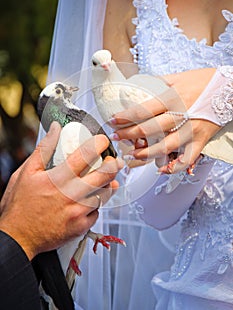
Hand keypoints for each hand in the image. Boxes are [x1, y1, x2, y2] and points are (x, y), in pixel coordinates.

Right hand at [0, 122, 122, 259]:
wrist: (17, 237)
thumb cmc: (19, 205)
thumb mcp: (26, 172)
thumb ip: (44, 149)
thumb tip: (56, 129)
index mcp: (56, 179)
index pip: (84, 156)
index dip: (98, 145)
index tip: (102, 141)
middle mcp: (70, 195)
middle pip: (103, 175)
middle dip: (113, 164)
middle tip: (114, 161)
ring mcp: (77, 213)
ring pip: (105, 194)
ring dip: (108, 184)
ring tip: (107, 179)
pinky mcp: (80, 227)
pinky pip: (97, 212)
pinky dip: (96, 204)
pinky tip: (91, 200)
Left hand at [110, 68, 220, 172]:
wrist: (229, 87)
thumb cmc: (202, 80)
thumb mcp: (177, 77)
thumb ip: (157, 82)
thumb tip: (137, 85)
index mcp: (172, 98)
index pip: (142, 110)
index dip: (124, 118)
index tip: (112, 121)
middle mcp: (180, 115)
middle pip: (148, 129)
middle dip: (128, 135)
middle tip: (115, 138)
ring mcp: (190, 130)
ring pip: (164, 147)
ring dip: (145, 153)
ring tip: (131, 154)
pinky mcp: (200, 140)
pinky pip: (186, 159)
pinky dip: (173, 168)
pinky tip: (160, 169)